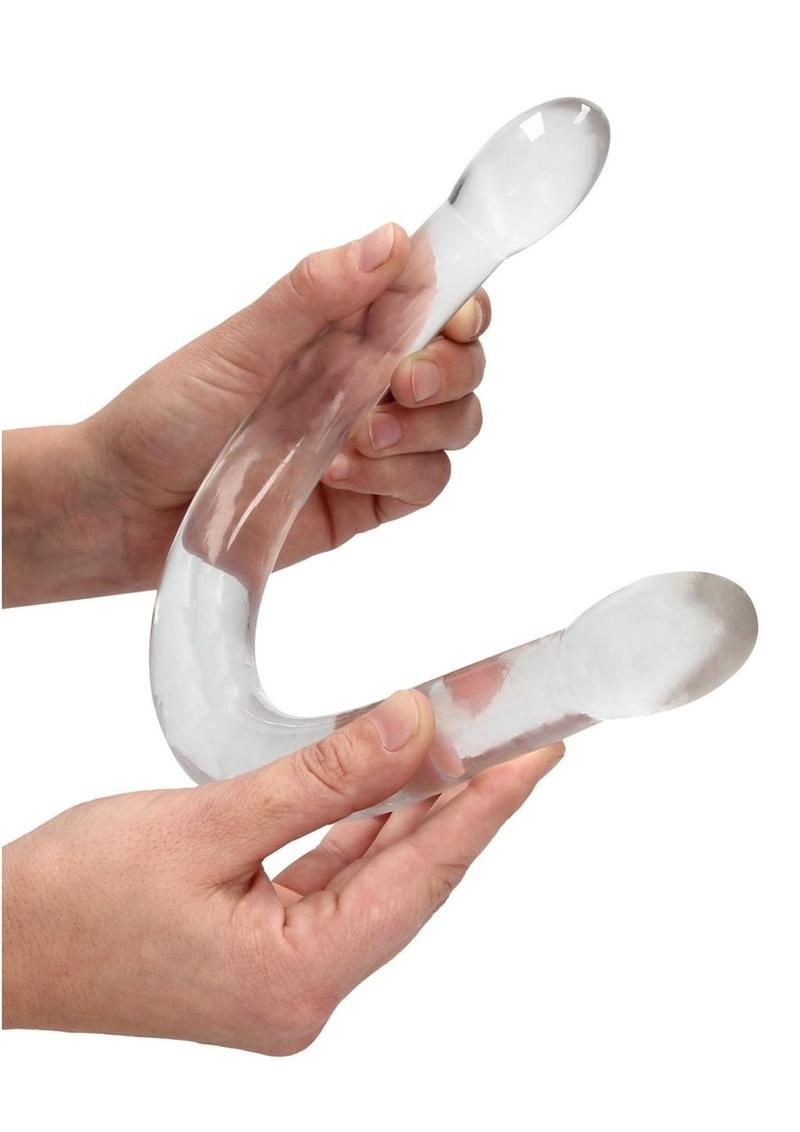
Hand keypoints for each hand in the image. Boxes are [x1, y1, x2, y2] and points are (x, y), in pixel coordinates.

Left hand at [2, 223, 488, 604]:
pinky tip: (342, 471)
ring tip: (360, 436)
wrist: (125, 506)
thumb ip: (314, 296)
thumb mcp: (237, 345)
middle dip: (450, 369)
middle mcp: (363, 380)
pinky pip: (425, 484)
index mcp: (339, 328)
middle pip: (461, 365)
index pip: (432, 303)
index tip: (451, 318)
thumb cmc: (165, 415)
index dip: (460, 306)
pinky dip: (400, 474)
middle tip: (405, 380)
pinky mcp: (365, 500)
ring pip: (454, 425)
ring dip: (426, 426)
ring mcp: (369, 442)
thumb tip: (392, 240)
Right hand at [2, 691, 562, 1053]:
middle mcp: (304, 990)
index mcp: (296, 977)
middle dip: (461, 802)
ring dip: (414, 813)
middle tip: (511, 733)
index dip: (487, 806)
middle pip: (411, 880)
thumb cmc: (71, 897)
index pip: (423, 875)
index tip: (538, 751)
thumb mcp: (208, 823)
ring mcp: (284, 977)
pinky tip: (387, 787)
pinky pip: (335, 884)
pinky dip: (363, 830)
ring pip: (376, 879)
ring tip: (464, 747)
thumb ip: (322, 777)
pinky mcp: (263, 954)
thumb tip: (414, 728)